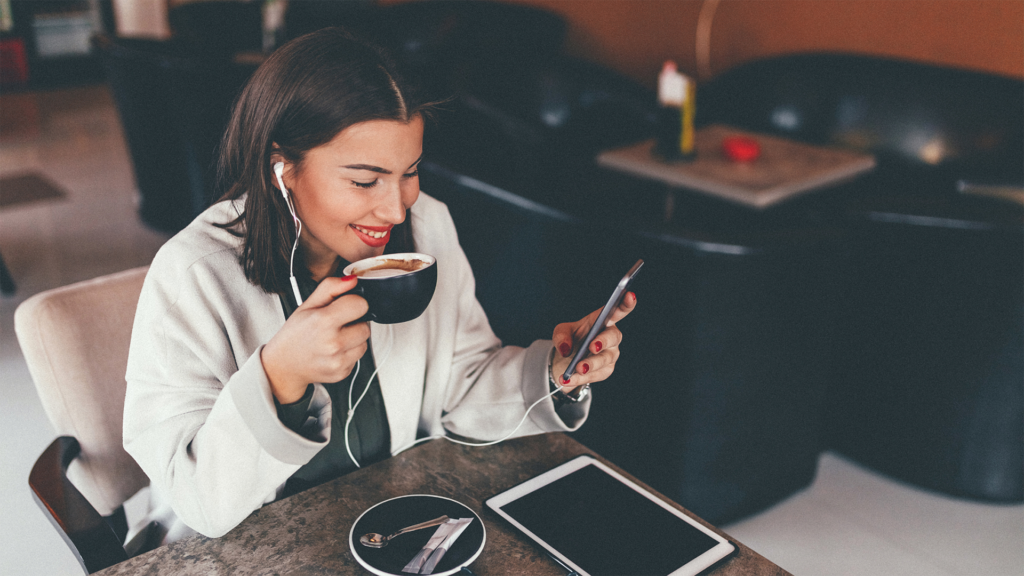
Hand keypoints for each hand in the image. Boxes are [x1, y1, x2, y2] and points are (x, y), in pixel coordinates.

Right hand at [261, 276, 369, 403]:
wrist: (284, 365)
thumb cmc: (295, 334)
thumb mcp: (307, 305)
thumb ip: (331, 288)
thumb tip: (352, 280)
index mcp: (323, 322)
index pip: (361, 305)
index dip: (353, 303)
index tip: (344, 307)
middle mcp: (333, 343)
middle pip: (366, 326)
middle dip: (354, 323)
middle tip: (336, 325)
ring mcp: (338, 361)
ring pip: (364, 342)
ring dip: (354, 338)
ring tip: (334, 338)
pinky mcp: (343, 373)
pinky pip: (358, 357)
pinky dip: (349, 352)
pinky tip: (334, 351)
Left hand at [551, 291, 636, 391]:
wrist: (568, 360)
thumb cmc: (571, 339)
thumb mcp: (561, 332)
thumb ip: (562, 336)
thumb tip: (566, 349)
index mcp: (602, 320)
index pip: (618, 310)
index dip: (625, 303)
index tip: (630, 295)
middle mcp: (611, 336)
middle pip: (613, 337)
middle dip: (603, 341)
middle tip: (592, 346)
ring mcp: (611, 354)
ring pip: (605, 359)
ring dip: (590, 364)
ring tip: (576, 369)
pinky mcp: (606, 370)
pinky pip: (596, 375)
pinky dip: (581, 378)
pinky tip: (568, 379)